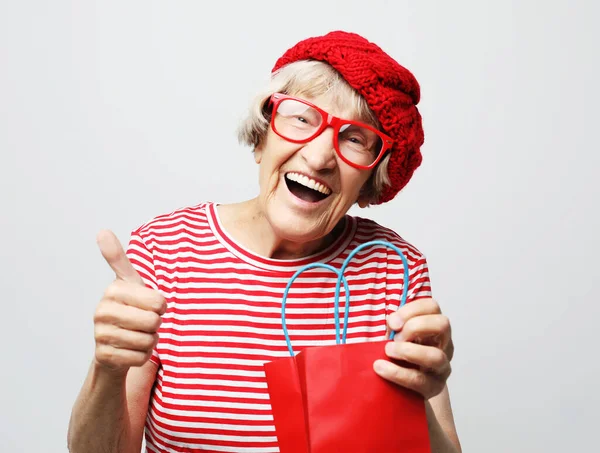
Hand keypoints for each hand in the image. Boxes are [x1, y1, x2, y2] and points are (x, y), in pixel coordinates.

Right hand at [93, 230, 165, 373]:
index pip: (159, 301)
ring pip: (148, 341)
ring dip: (149, 340)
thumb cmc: (129, 309)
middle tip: (144, 322)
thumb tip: (102, 231)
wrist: (113, 344)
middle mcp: (102, 310)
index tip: (149, 305)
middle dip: (156, 325)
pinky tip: (132, 349)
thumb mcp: (129, 282)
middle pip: (153, 322)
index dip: (161, 306)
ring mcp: (100, 334)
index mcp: (113, 290)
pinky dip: (142, 355)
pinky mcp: (104, 356)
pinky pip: (140, 357)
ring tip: (138, 335)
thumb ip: (118, 258)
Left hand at [373, 298, 452, 399]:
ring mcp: (442, 367)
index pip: (432, 306)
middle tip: (395, 337)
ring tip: (388, 351)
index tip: (392, 322)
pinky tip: (381, 368)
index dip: (411, 310)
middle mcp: (443, 344)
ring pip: (435, 356)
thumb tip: (392, 321)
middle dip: (415, 327)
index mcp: (433, 327)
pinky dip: (398, 373)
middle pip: (442, 325)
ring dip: (408, 351)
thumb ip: (395, 326)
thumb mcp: (397, 336)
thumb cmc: (400, 357)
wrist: (406, 390)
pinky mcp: (433, 387)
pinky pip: (419, 380)